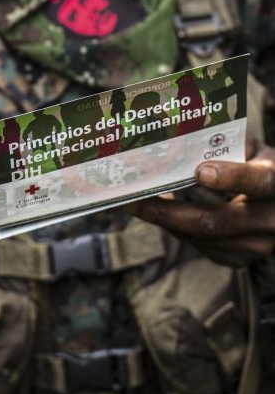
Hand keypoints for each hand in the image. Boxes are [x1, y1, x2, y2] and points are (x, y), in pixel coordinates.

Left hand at [127, 142, 274, 266]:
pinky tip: (155, 211)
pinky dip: (174, 227)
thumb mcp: (250, 148)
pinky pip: (199, 245)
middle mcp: (269, 219)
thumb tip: (177, 135)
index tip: (200, 171)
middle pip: (215, 221)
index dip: (230, 177)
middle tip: (133, 197)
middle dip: (167, 211)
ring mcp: (255, 244)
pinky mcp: (238, 258)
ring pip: (202, 237)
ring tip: (133, 203)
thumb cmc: (258, 166)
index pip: (258, 181)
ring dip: (163, 220)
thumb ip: (224, 142)